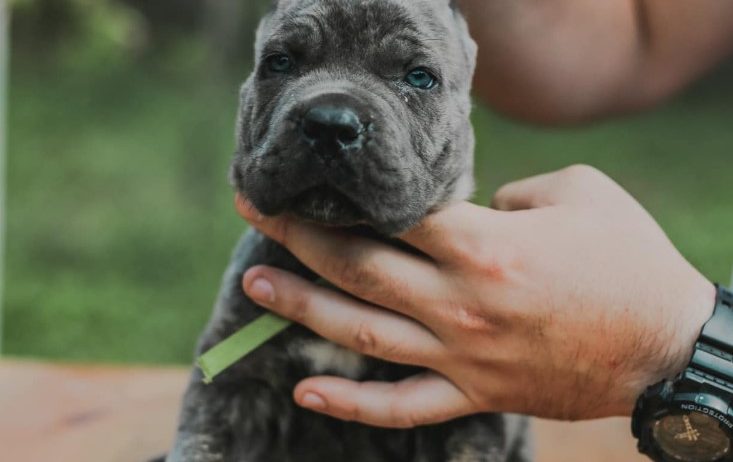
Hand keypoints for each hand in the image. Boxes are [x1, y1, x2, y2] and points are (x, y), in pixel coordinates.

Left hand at [236, 164, 714, 427]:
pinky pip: (402, 406)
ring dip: (303, 309)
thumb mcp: (577, 196)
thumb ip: (510, 193)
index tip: (305, 180)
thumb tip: (473, 205)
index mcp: (485, 246)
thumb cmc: (629, 260)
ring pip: (364, 334)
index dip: (340, 194)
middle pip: (359, 267)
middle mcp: (461, 303)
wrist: (667, 347)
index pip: (392, 214)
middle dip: (298, 236)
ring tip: (255, 286)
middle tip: (255, 212)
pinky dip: (352, 402)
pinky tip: (306, 388)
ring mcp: (463, 355)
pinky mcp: (475, 392)